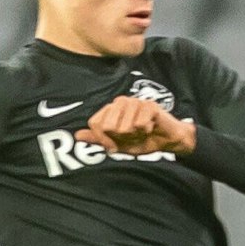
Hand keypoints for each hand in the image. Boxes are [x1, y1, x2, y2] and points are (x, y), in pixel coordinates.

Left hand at [76, 95, 195, 155]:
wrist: (167, 141)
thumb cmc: (143, 140)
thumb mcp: (118, 144)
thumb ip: (99, 139)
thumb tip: (77, 135)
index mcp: (110, 109)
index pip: (95, 124)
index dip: (105, 139)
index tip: (116, 144)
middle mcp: (120, 102)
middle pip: (109, 126)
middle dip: (121, 138)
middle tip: (133, 136)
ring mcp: (134, 101)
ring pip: (125, 126)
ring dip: (135, 135)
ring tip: (142, 132)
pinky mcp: (149, 105)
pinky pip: (140, 124)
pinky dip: (146, 131)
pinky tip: (151, 127)